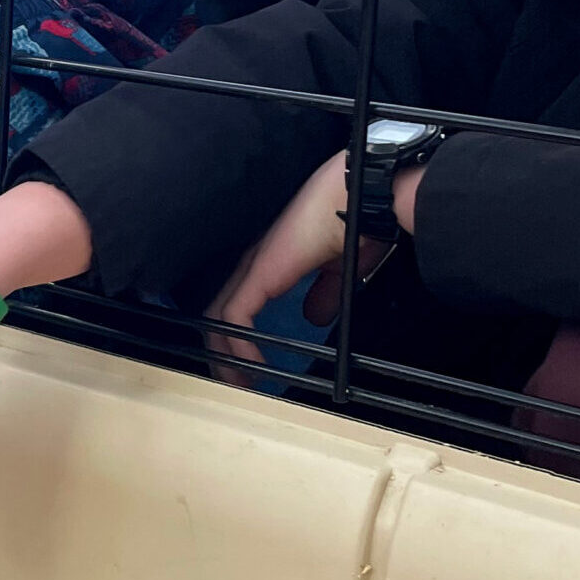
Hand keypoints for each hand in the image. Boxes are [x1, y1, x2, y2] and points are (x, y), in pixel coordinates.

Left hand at [205, 150, 395, 365]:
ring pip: (218, 315)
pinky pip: (235, 315)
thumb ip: (324, 293)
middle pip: (219, 312)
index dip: (236, 335)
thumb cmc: (356, 221)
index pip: (237, 302)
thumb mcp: (341, 271)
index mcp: (271, 261)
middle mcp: (255, 263)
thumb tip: (313, 317)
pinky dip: (239, 344)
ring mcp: (254, 266)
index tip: (250, 365)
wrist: (361, 197)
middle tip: (235, 382)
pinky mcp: (260, 272)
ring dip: (224, 353)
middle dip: (222, 350)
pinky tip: (254, 366)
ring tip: (237, 382)